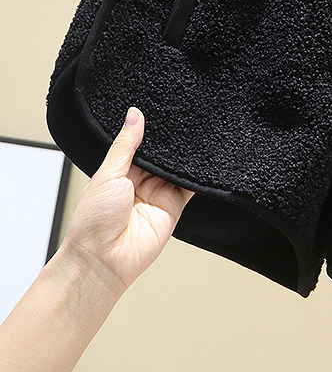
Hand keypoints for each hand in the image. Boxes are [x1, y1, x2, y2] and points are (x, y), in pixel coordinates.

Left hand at [61, 107, 194, 292]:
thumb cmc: (93, 223)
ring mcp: (158, 194)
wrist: (103, 260)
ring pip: (176, 168)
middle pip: (160, 155)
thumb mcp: (107, 174)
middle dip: (169, 142)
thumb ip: (126, 145)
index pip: (139, 144)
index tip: (161, 110)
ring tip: (191, 136)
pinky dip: (195, 176)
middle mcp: (140, 182)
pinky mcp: (174, 207)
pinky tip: (200, 161)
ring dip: (182, 157)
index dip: (149, 130)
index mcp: (119, 171)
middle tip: (181, 120)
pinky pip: (189, 187)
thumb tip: (134, 116)